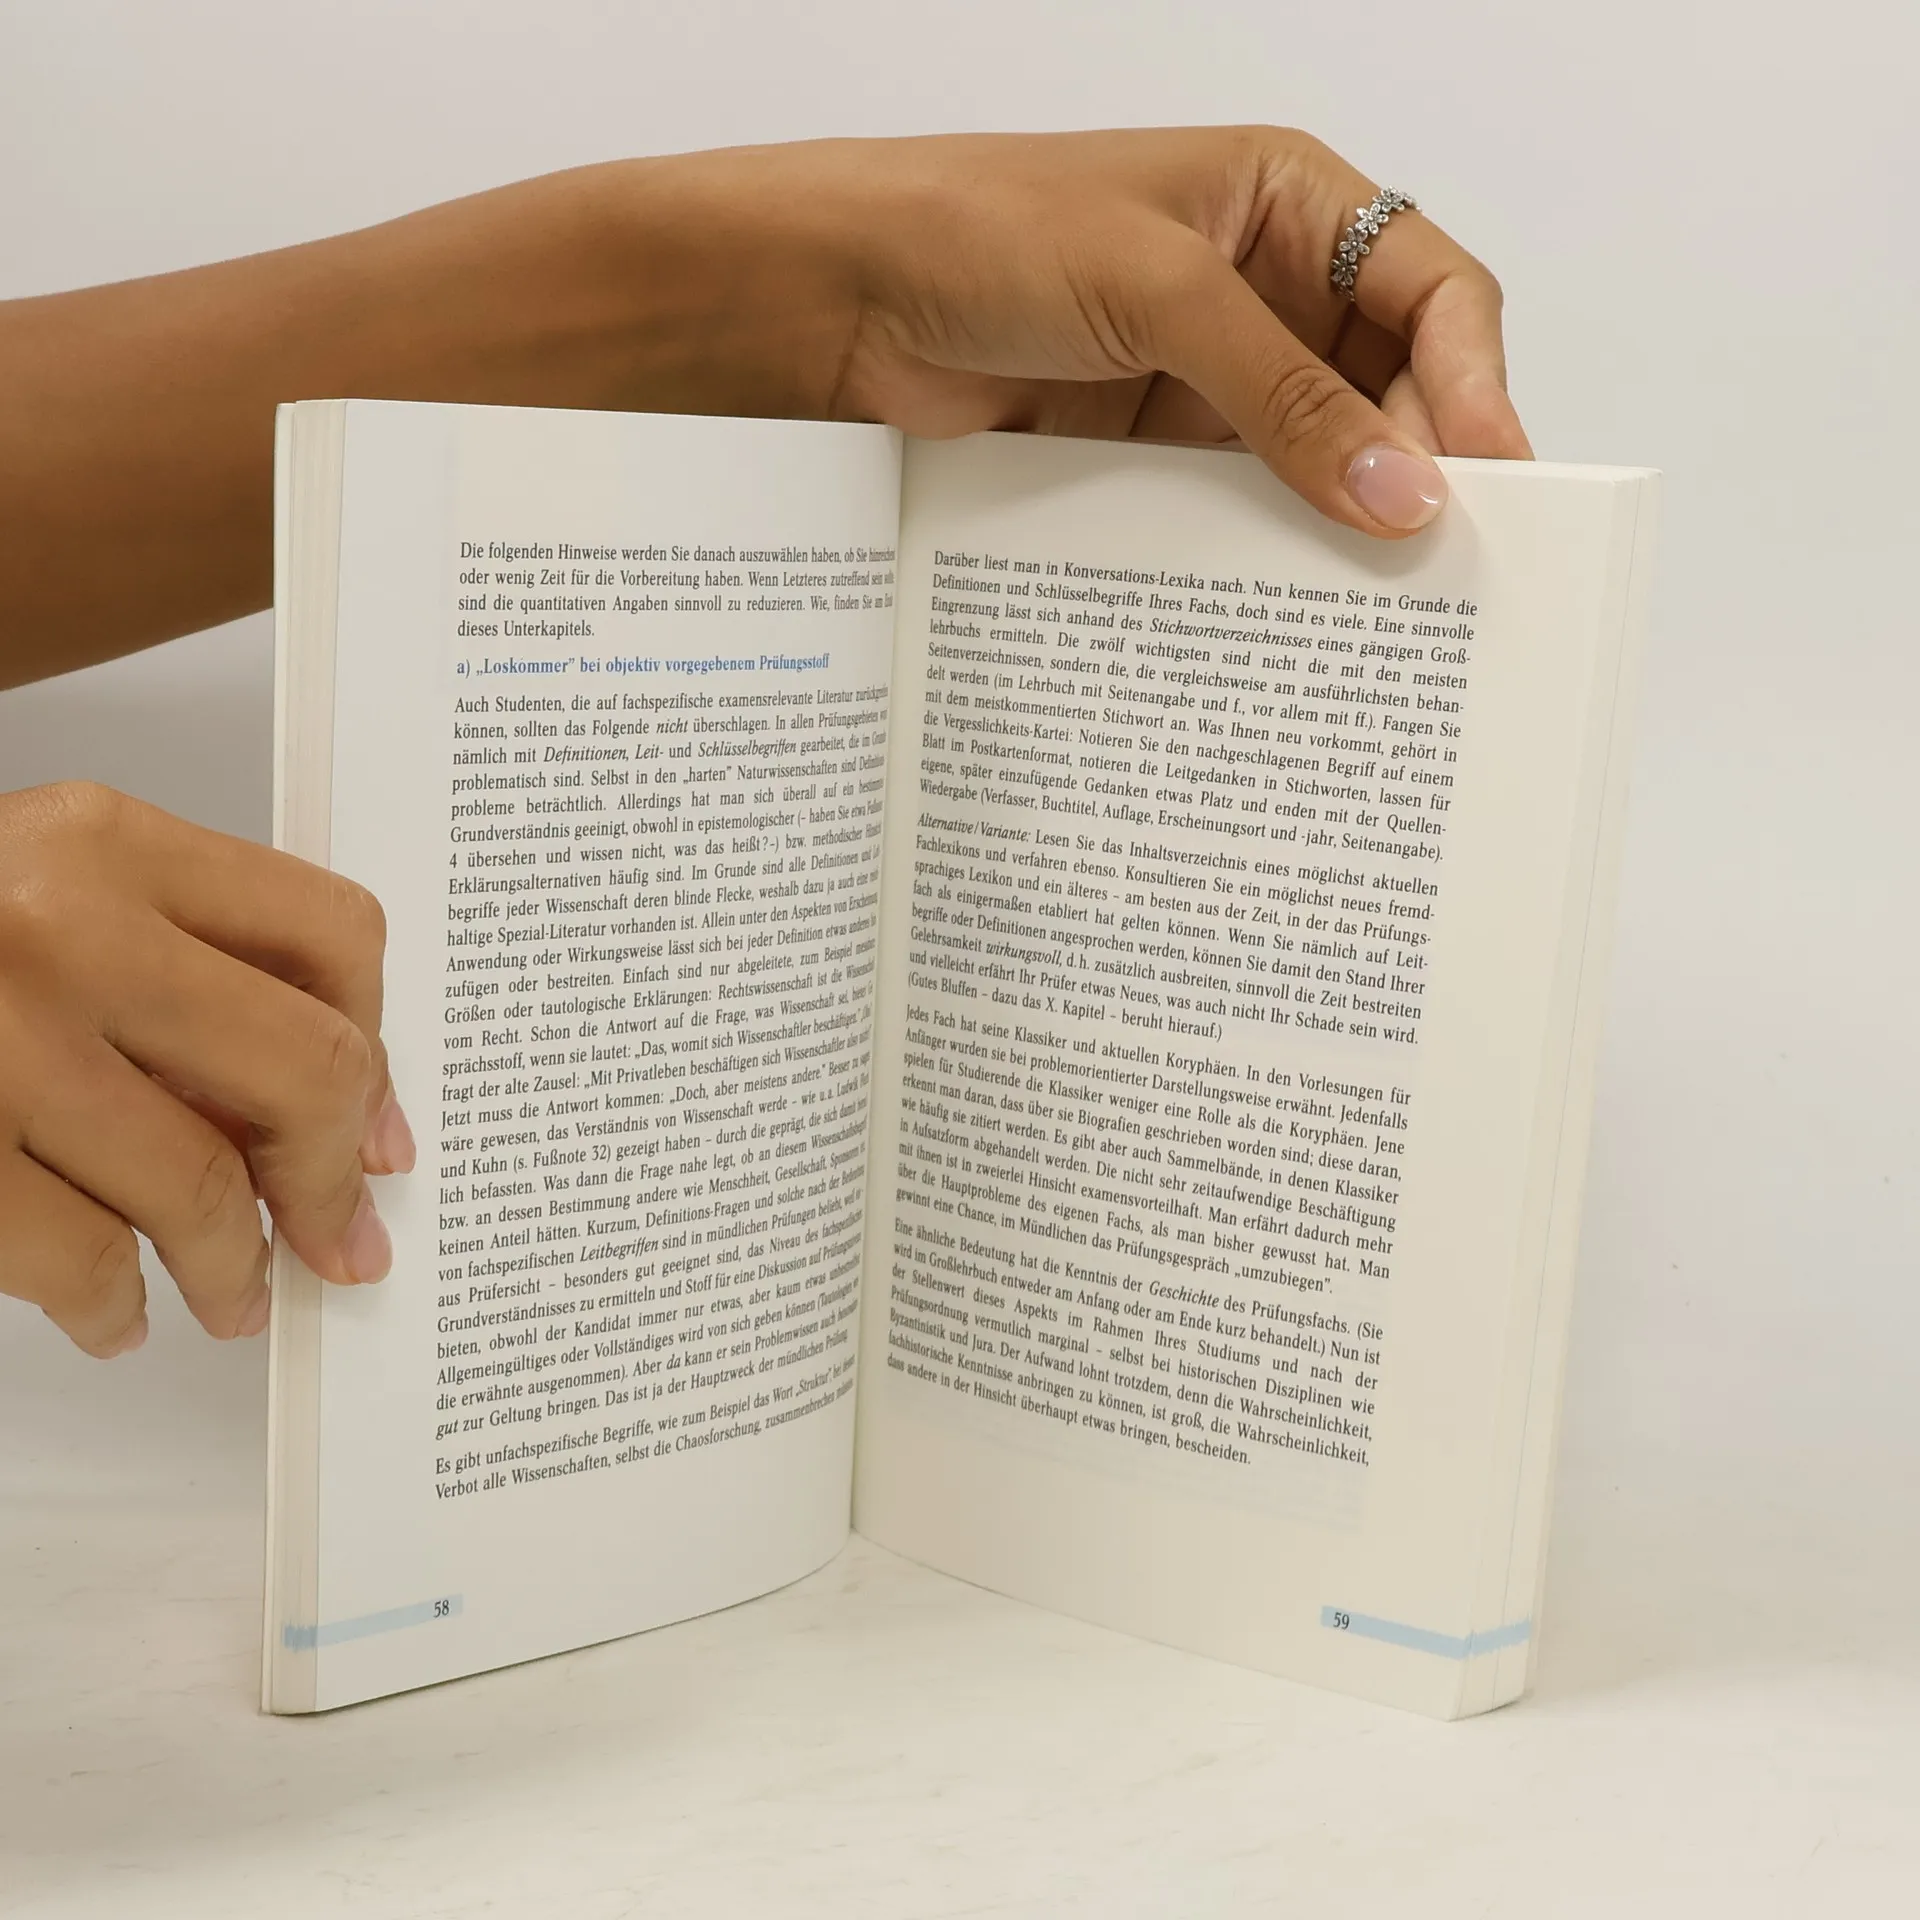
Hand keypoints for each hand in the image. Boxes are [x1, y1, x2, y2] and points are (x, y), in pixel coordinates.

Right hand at [0, 783, 411, 1356]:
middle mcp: (53, 923)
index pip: (331, 935)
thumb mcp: (40, 895)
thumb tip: (329, 1118)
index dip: (379, 1048)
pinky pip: (75, 1254)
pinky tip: (115, 1312)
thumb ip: (175, 967)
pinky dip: (111, 1304)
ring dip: (232, 1266)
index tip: (381, 1130)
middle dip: (333, 1179)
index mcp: (101, 840)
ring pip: (194, 1181)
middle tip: (338, 1240)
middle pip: (302, 1065)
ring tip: (232, 1294)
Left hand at [645, 127, 1530, 534]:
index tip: (1491, 477)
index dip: (1472, 382)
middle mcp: (1258, 283)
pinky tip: (1283, 596)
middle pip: (1385, 385)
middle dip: (1417, 464)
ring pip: (1314, 452)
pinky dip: (1263, 544)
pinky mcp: (1146, 442)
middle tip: (1442, 563)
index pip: (1429, 290)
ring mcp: (1202, 370)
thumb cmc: (983, 229)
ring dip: (1342, 518)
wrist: (835, 297)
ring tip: (1376, 600)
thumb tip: (1401, 493)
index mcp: (1285, 200)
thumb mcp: (1159, 294)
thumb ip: (1284, 398)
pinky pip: (1234, 498)